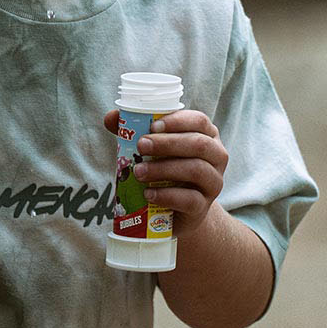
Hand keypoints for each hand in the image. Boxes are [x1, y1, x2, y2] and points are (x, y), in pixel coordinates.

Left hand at [100, 108, 228, 235]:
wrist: (178, 210)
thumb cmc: (166, 170)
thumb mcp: (154, 149)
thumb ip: (134, 131)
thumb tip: (110, 117)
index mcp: (207, 135)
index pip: (199, 121)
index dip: (177, 121)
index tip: (152, 126)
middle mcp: (216, 156)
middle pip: (199, 144)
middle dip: (168, 143)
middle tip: (141, 145)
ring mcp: (213, 182)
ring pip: (196, 170)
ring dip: (164, 168)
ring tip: (138, 171)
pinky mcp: (203, 206)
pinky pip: (189, 199)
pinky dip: (166, 195)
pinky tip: (148, 193)